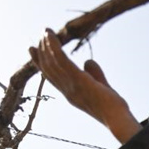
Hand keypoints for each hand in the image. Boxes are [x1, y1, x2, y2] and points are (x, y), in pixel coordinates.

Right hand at [29, 29, 140, 143]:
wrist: (117, 117)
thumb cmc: (111, 106)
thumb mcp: (100, 86)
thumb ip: (94, 74)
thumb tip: (87, 61)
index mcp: (70, 93)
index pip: (51, 76)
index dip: (40, 63)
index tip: (32, 49)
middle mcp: (66, 90)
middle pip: (48, 68)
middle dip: (41, 51)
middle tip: (40, 36)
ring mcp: (70, 85)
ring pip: (52, 62)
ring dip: (47, 45)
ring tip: (45, 31)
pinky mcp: (77, 79)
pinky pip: (61, 60)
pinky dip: (54, 47)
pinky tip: (51, 35)